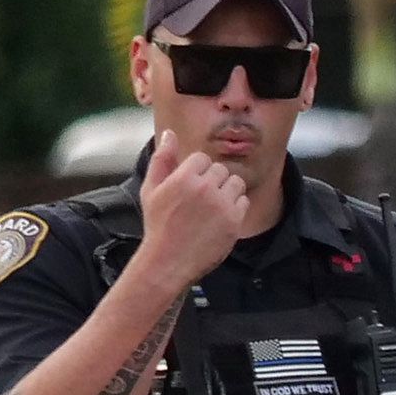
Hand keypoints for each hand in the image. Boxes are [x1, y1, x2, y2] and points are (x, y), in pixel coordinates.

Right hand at [132, 134, 254, 286]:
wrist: (168, 261)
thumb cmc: (158, 224)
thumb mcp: (151, 189)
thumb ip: (162, 159)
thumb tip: (170, 133)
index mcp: (184, 178)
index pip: (202, 159)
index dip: (196, 172)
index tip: (189, 187)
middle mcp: (205, 189)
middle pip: (221, 169)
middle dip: (212, 181)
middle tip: (199, 200)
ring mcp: (222, 205)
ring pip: (236, 183)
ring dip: (226, 191)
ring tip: (211, 207)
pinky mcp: (234, 221)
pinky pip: (243, 201)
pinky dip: (235, 208)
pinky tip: (218, 218)